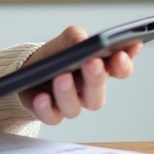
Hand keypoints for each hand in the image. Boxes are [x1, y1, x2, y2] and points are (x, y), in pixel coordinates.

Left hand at [17, 26, 140, 124]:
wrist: (30, 67)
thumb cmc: (56, 54)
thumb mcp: (66, 39)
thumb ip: (77, 36)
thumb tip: (82, 42)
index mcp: (99, 71)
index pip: (119, 71)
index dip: (123, 65)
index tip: (120, 54)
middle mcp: (87, 92)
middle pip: (97, 95)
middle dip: (96, 79)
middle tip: (93, 63)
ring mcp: (69, 105)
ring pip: (74, 109)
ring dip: (68, 93)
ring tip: (62, 77)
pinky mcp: (49, 114)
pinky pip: (50, 116)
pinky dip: (46, 107)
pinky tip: (42, 97)